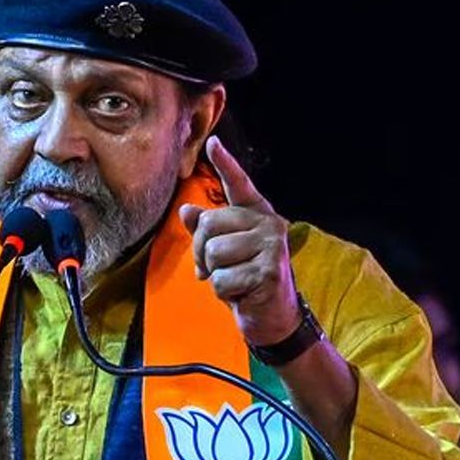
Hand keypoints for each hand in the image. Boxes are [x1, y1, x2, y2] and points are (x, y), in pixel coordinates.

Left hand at [179, 136, 301, 345]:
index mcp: (256, 214)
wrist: (273, 317)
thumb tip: (185, 210)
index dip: (225, 164)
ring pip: (213, 253)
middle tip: (216, 269)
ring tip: (235, 280)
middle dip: (202, 253)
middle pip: (208, 226)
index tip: (213, 142)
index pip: (238, 185)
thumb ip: (208, 232)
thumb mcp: (224, 253)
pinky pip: (223, 279)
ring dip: (215, 275)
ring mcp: (271, 245)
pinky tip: (243, 293)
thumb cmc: (246, 279)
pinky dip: (225, 293)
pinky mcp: (269, 270)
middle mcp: (267, 223)